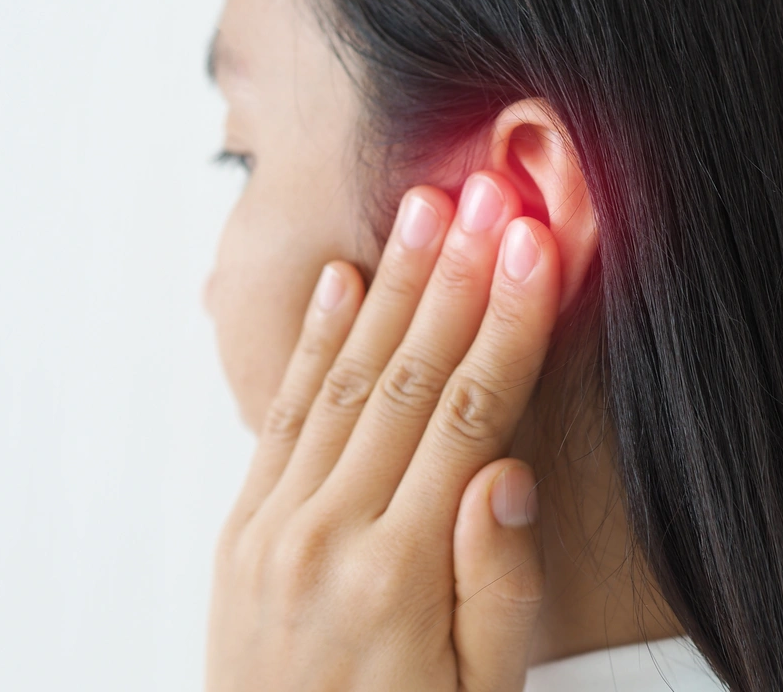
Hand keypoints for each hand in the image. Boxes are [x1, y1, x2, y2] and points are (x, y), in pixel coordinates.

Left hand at [205, 171, 560, 690]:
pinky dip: (317, 341)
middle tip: (486, 194)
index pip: (473, 416)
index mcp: (401, 570)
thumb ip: (496, 588)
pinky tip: (343, 281)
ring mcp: (278, 523)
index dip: (509, 323)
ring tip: (426, 210)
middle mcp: (330, 531)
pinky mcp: (248, 524)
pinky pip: (285, 413)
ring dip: (393, 287)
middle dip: (456, 277)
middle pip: (411, 378)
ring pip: (348, 379)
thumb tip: (509, 473)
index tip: (535, 245)